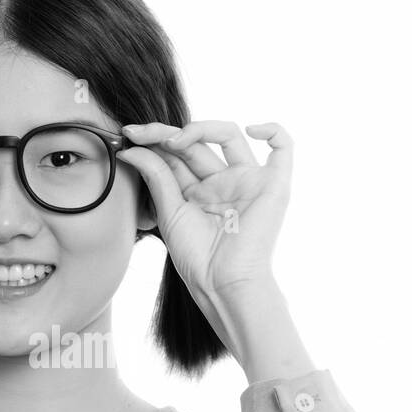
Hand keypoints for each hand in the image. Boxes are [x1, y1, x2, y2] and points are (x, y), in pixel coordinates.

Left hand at [116, 120, 292, 309]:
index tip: (128, 136)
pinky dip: (274, 130)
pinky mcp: (274, 184)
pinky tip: (252, 129)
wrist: (222, 283)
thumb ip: (155, 176)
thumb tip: (131, 147)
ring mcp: (248, 180)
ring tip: (173, 141)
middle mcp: (223, 180)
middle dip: (165, 133)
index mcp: (199, 189)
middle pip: (197, 141)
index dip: (154, 140)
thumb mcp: (169, 211)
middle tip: (139, 133)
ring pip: (229, 135)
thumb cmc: (197, 258)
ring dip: (199, 128)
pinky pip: (283, 148)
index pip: (177, 152)